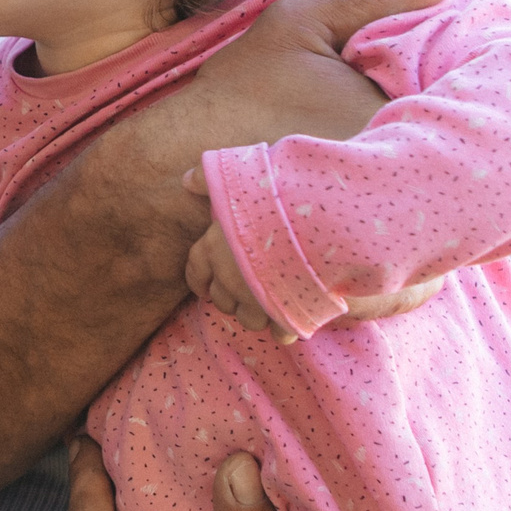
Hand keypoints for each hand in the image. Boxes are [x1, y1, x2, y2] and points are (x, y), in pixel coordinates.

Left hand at [180, 173, 298, 343]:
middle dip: (234, 297)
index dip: (201, 280)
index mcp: (214, 245)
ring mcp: (255, 298)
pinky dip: (286, 328)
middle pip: (222, 300)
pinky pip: (279, 332)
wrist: (322, 218)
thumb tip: (187, 180)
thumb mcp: (239, 177)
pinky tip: (294, 318)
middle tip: (252, 288)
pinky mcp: (284, 314)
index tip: (206, 287)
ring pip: (249, 319)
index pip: (196, 270)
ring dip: (260, 313)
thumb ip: (210, 178)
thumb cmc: (280, 194)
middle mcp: (229, 276)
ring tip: (275, 302)